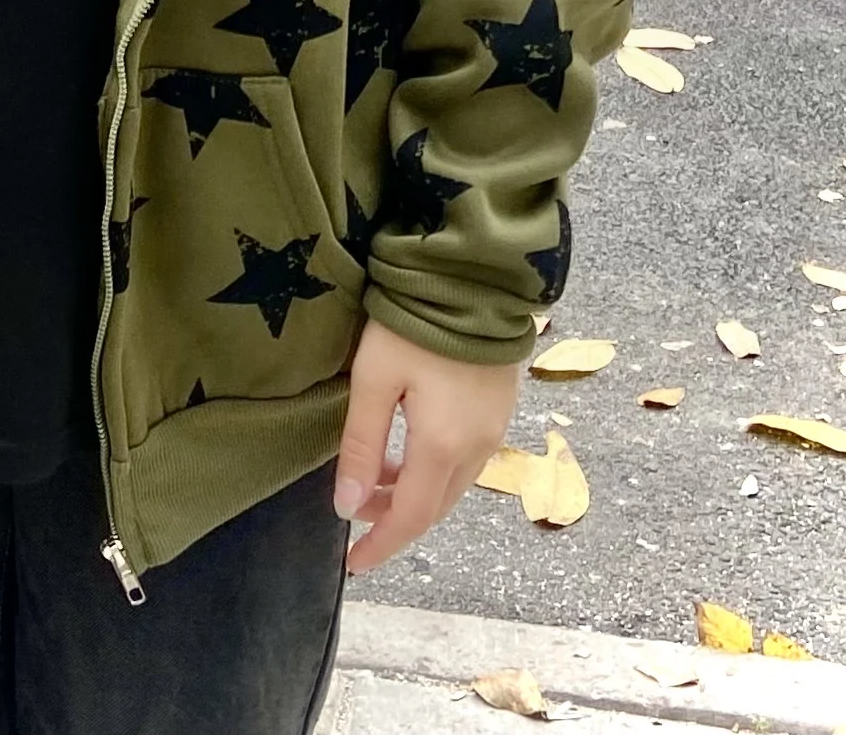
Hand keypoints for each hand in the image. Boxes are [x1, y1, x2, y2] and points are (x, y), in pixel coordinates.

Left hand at [333, 316, 521, 573]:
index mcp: (444, 446)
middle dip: (392, 519)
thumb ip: (360, 444)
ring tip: (370, 481)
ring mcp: (494, 431)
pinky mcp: (499, 410)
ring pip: (451, 487)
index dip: (380, 544)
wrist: (474, 280)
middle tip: (354, 514)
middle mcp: (478, 449)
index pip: (410, 517)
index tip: (353, 564)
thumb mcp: (373, 379)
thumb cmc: (415, 324)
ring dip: (412, 494)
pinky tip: (405, 453)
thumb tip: (347, 506)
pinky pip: (465, 463)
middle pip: (433, 507)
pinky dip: (432, 472)